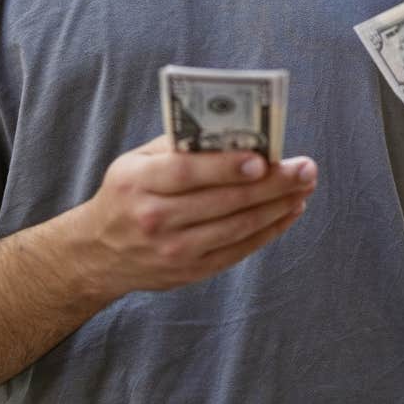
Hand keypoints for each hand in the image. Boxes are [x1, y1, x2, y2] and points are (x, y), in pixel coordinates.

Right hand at [73, 134, 315, 299]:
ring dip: (277, 206)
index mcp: (137, 182)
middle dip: (271, 184)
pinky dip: (268, 230)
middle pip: (223, 201)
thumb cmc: (127, 193)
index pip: (187, 172)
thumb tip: (236, 132)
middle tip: (305, 168)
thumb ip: (179, 146)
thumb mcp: (136, 161)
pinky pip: (238, 250)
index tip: (264, 158)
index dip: (227, 166)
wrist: (97, 253)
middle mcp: (154, 218)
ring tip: (303, 187)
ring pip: (237, 227)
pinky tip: (288, 212)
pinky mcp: (190, 271)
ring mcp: (173, 250)